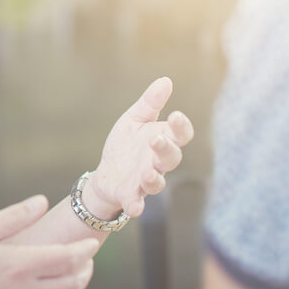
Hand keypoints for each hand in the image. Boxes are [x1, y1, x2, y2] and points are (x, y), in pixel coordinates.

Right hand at [0, 196, 99, 288]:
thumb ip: (14, 216)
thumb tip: (41, 201)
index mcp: (19, 265)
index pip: (67, 258)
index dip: (85, 250)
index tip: (92, 243)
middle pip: (72, 284)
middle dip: (85, 269)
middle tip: (87, 257)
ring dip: (72, 285)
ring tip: (72, 271)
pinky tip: (49, 288)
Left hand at [87, 77, 193, 217]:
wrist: (106, 173)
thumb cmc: (125, 145)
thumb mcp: (134, 119)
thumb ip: (150, 103)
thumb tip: (166, 80)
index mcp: (162, 140)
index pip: (180, 135)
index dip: (182, 127)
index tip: (176, 115)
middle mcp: (158, 162)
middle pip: (171, 157)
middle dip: (166, 149)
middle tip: (157, 139)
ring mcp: (145, 180)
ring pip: (157, 181)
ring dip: (154, 178)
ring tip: (147, 172)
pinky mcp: (130, 195)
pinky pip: (136, 201)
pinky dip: (136, 205)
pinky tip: (134, 207)